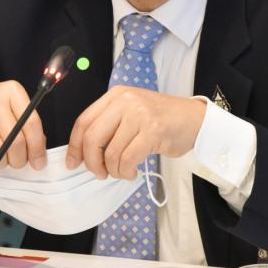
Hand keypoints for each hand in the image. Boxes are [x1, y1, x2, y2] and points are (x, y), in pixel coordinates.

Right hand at [0, 81, 46, 169]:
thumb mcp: (10, 105)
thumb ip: (26, 124)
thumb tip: (38, 153)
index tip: (39, 162)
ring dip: (4, 162)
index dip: (37, 148)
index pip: (32, 123)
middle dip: (20, 159)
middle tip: (19, 162)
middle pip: (16, 140)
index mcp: (12, 91)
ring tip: (3, 158)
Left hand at [66, 86, 206, 179]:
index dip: (75, 146)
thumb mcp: (131, 113)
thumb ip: (109, 126)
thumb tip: (84, 153)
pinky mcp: (152, 131)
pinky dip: (126, 171)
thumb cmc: (162, 120)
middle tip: (99, 172)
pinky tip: (132, 172)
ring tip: (122, 171)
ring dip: (113, 170)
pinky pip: (128, 159)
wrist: (194, 119)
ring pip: (111, 152)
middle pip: (92, 137)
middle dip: (92, 162)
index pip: (84, 121)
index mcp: (115, 95)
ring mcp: (139, 115)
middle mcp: (125, 101)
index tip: (73, 162)